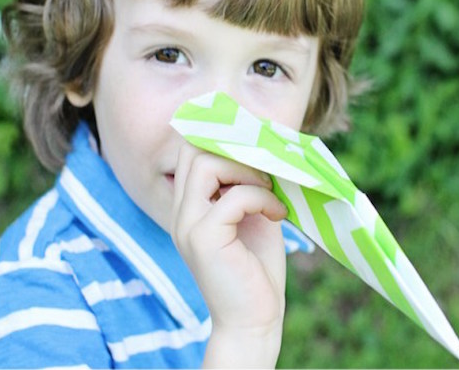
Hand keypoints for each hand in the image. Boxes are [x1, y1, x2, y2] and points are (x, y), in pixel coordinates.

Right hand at [170, 142, 287, 366]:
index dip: (223, 138)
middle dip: (235, 149)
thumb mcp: (253, 215)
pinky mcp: (204, 239)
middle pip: (194, 149)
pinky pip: (234, 197)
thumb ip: (248, 185)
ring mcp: (188, 225)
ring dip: (248, 171)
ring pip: (206, 164)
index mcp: (190, 206)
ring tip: (270, 191)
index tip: (257, 149)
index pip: (190, 149)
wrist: (254, 319)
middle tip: (264, 172)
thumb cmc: (256, 268)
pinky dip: (262, 197)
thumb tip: (263, 147)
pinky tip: (277, 214)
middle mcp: (181, 212)